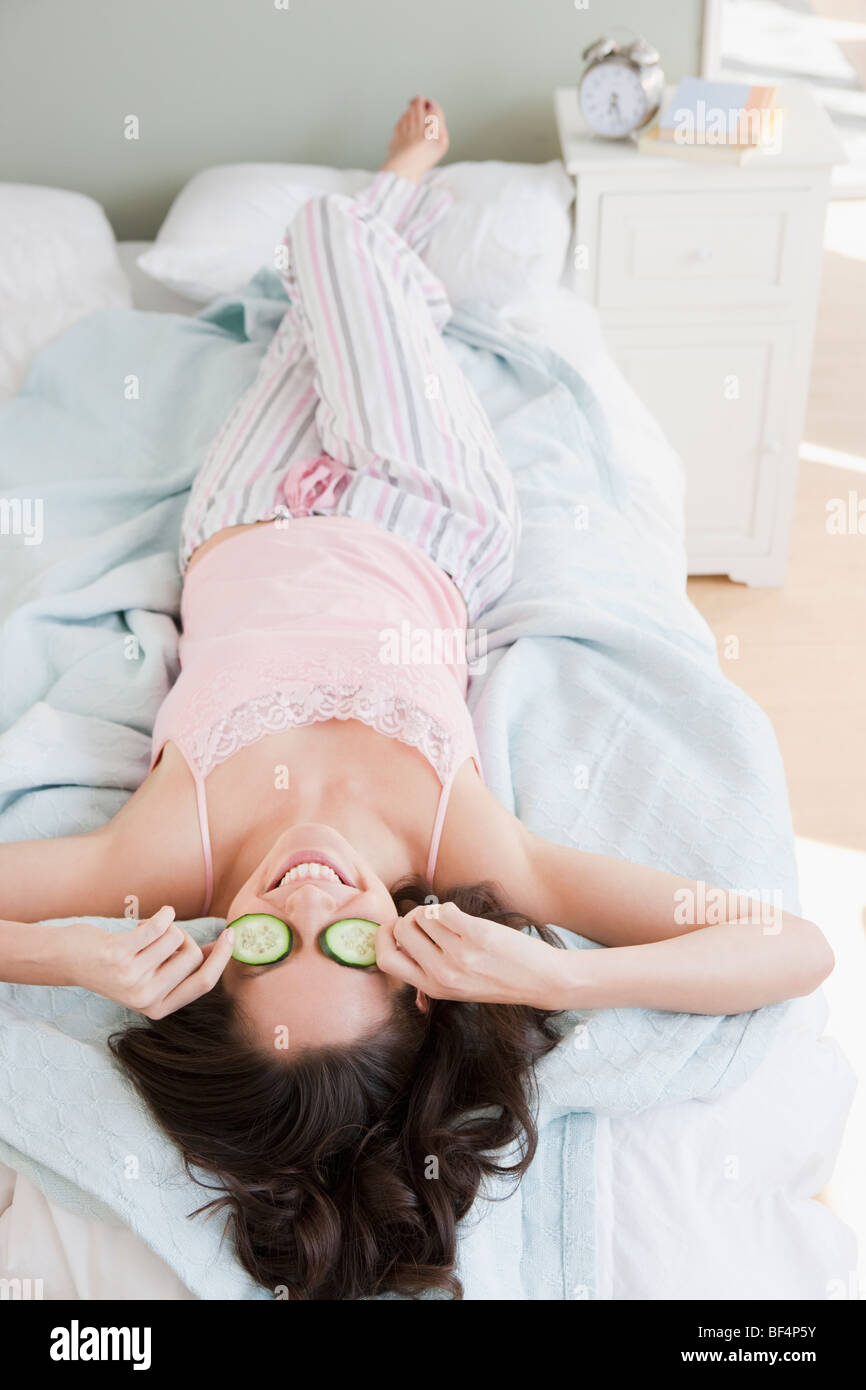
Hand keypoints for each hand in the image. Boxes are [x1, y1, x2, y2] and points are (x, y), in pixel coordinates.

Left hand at [57, 906, 234, 1017]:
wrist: (69, 960)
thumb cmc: (116, 963)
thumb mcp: (150, 974)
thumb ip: (182, 968)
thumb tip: (217, 951)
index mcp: (158, 1008)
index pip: (204, 983)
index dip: (222, 958)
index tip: (231, 935)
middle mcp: (146, 998)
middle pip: (192, 955)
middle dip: (183, 936)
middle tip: (161, 936)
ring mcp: (132, 979)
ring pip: (175, 937)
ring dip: (164, 927)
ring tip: (143, 933)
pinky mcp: (120, 956)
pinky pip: (159, 927)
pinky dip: (163, 915)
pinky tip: (159, 914)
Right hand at [375, 901, 564, 1007]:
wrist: (540, 980)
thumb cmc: (497, 980)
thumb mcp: (456, 989)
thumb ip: (427, 972)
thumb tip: (398, 945)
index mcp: (432, 988)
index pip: (385, 961)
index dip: (383, 939)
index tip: (395, 929)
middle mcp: (442, 974)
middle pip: (400, 932)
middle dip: (408, 919)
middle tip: (425, 920)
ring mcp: (459, 955)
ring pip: (421, 916)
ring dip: (430, 911)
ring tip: (446, 919)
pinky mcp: (477, 935)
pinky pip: (444, 909)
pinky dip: (449, 907)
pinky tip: (461, 917)